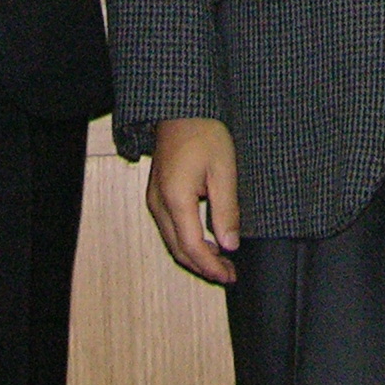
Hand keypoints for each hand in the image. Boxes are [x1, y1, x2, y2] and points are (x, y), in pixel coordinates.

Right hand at [146, 117, 240, 283]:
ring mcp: (155, 199)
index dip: (211, 266)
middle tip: (229, 274)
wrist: (181, 108)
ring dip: (195, 256)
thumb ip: (226, 210)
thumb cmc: (204, 132)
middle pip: (178, 249)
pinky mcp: (157, 193)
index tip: (229, 276)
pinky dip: (187, 241)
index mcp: (175, 199)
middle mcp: (159, 203)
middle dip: (203, 266)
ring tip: (222, 261)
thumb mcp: (224, 170)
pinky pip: (169, 228)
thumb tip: (229, 244)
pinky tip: (206, 241)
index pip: (192, 247)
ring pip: (172, 241)